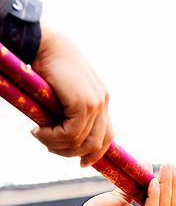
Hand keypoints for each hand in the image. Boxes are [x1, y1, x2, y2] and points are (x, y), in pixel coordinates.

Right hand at [30, 22, 112, 165]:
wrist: (43, 41)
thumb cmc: (47, 66)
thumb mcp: (62, 95)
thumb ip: (69, 113)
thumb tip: (63, 139)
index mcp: (101, 100)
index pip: (106, 136)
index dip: (95, 154)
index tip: (81, 163)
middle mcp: (103, 102)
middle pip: (97, 144)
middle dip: (72, 153)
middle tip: (49, 147)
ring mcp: (96, 102)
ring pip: (82, 142)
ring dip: (58, 145)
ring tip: (39, 136)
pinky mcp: (84, 103)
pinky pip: (71, 133)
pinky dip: (53, 137)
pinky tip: (38, 130)